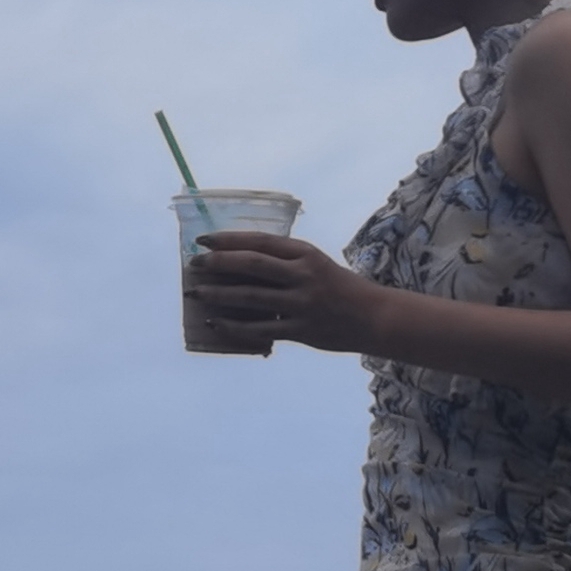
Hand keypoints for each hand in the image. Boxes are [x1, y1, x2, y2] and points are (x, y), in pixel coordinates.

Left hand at [184, 233, 387, 355]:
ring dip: (219, 294)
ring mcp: (302, 304)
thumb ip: (284, 261)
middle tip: (194, 264)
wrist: (376, 318)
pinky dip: (234, 326)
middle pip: (251, 264)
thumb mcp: (316, 264)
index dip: (228, 239)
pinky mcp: (301, 331)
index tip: (203, 240)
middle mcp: (303, 275)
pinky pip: (260, 329)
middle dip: (218, 263)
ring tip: (197, 292)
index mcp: (306, 254)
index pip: (260, 241)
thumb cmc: (340, 288)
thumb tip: (239, 260)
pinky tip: (216, 323)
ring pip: (250, 296)